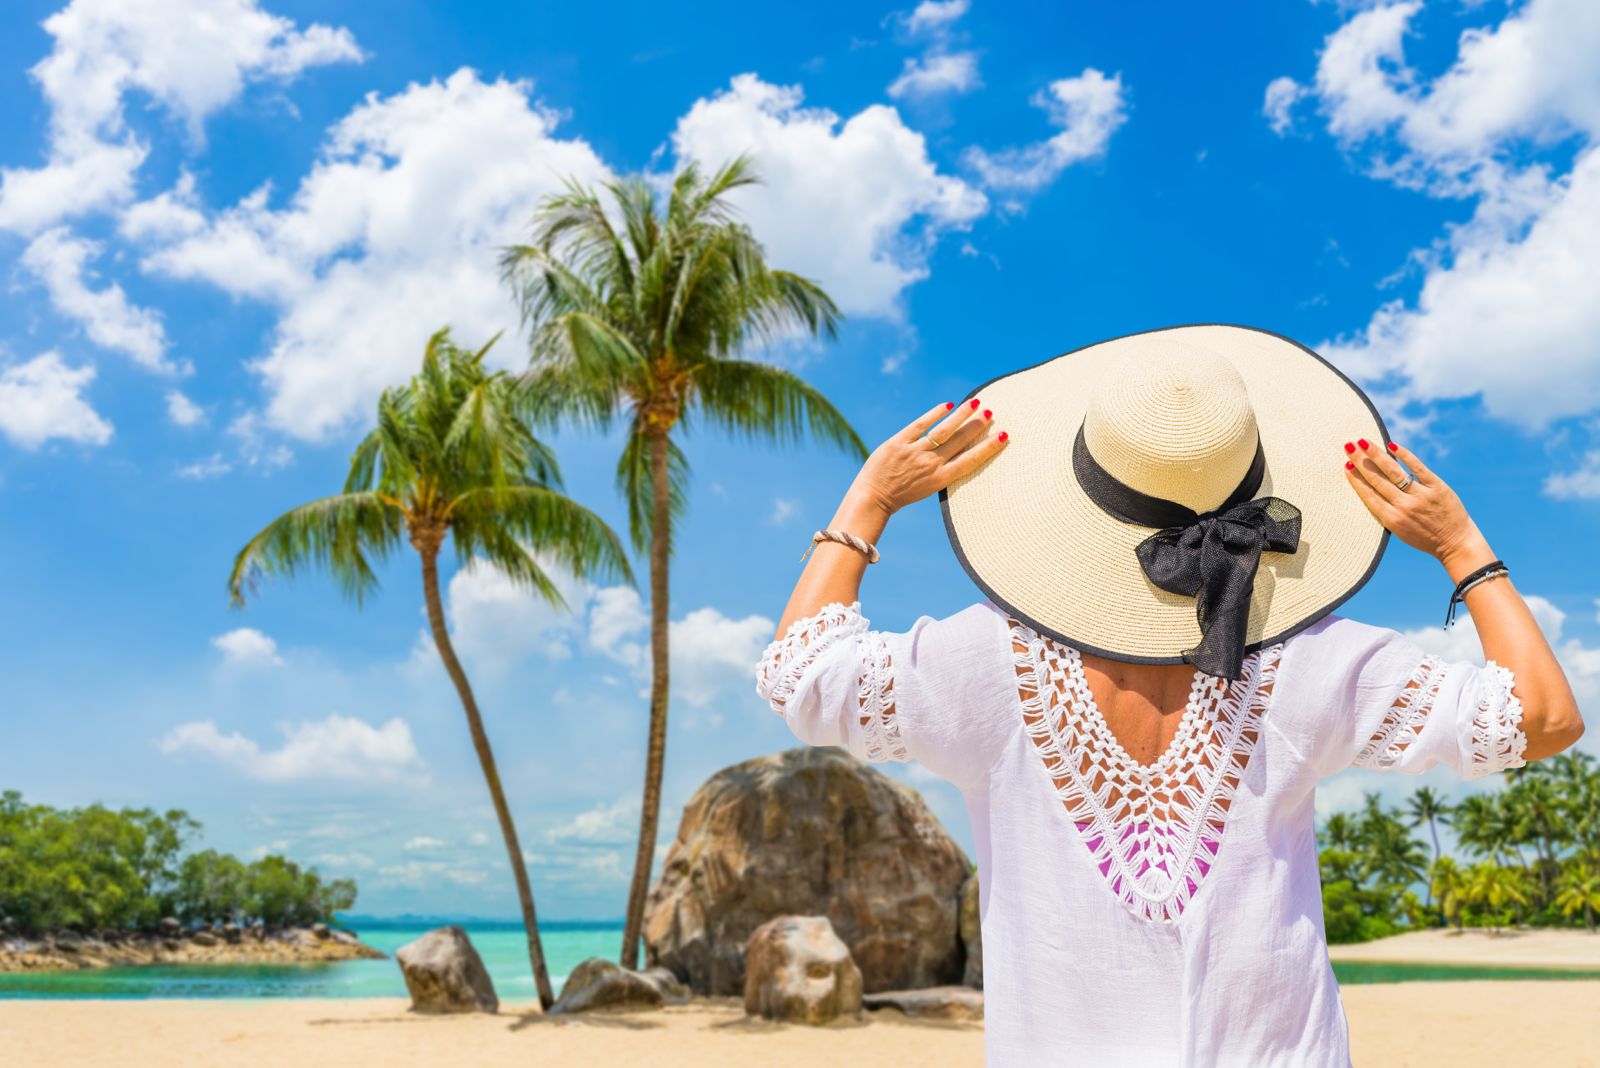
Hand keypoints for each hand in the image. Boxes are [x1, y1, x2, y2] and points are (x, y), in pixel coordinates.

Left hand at [843, 398, 1009, 518]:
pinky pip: (920, 425)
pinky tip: (948, 405)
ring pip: (943, 431)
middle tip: (991, 412)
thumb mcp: (927, 486)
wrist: (873, 498)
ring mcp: (914, 453)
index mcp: (940, 479)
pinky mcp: (898, 443)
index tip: (1004, 436)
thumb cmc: (902, 493)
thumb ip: (942, 469)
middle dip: (977, 426)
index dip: (988, 448)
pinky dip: (935, 414)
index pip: (970, 461)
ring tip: (975, 403)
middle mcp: (930, 465)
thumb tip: (958, 448)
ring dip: (961, 415)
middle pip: (959, 441)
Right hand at [1341, 438, 1489, 571]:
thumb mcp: (1399, 531)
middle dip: (1361, 462)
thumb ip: (1386, 511)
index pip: (1368, 494)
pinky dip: (1405, 456)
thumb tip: (1370, 486)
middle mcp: (1404, 507)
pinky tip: (1393, 446)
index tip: (1346, 465)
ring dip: (1376, 455)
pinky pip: (1418, 468)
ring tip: (1364, 442)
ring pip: (1394, 472)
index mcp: (1392, 519)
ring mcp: (1421, 496)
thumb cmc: (1423, 537)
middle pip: (1378, 480)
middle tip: (1349, 446)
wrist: (1456, 543)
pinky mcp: (1438, 488)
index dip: (1356, 479)